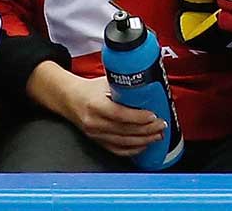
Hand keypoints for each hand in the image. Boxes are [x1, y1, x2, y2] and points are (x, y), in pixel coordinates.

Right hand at [46, 69, 165, 158]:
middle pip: (124, 131)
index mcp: (96, 105)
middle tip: (161, 125)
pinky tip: (144, 145)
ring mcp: (95, 135)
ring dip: (143, 141)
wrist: (70, 99)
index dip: (138, 117)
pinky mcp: (97, 142)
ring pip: (123, 142)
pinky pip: (117, 150)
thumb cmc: (90, 89)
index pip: (120, 114)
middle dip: (147, 130)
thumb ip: (126, 85)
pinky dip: (132, 150)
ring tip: (157, 135)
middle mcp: (95, 123)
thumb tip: (150, 83)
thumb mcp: (107, 81)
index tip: (153, 115)